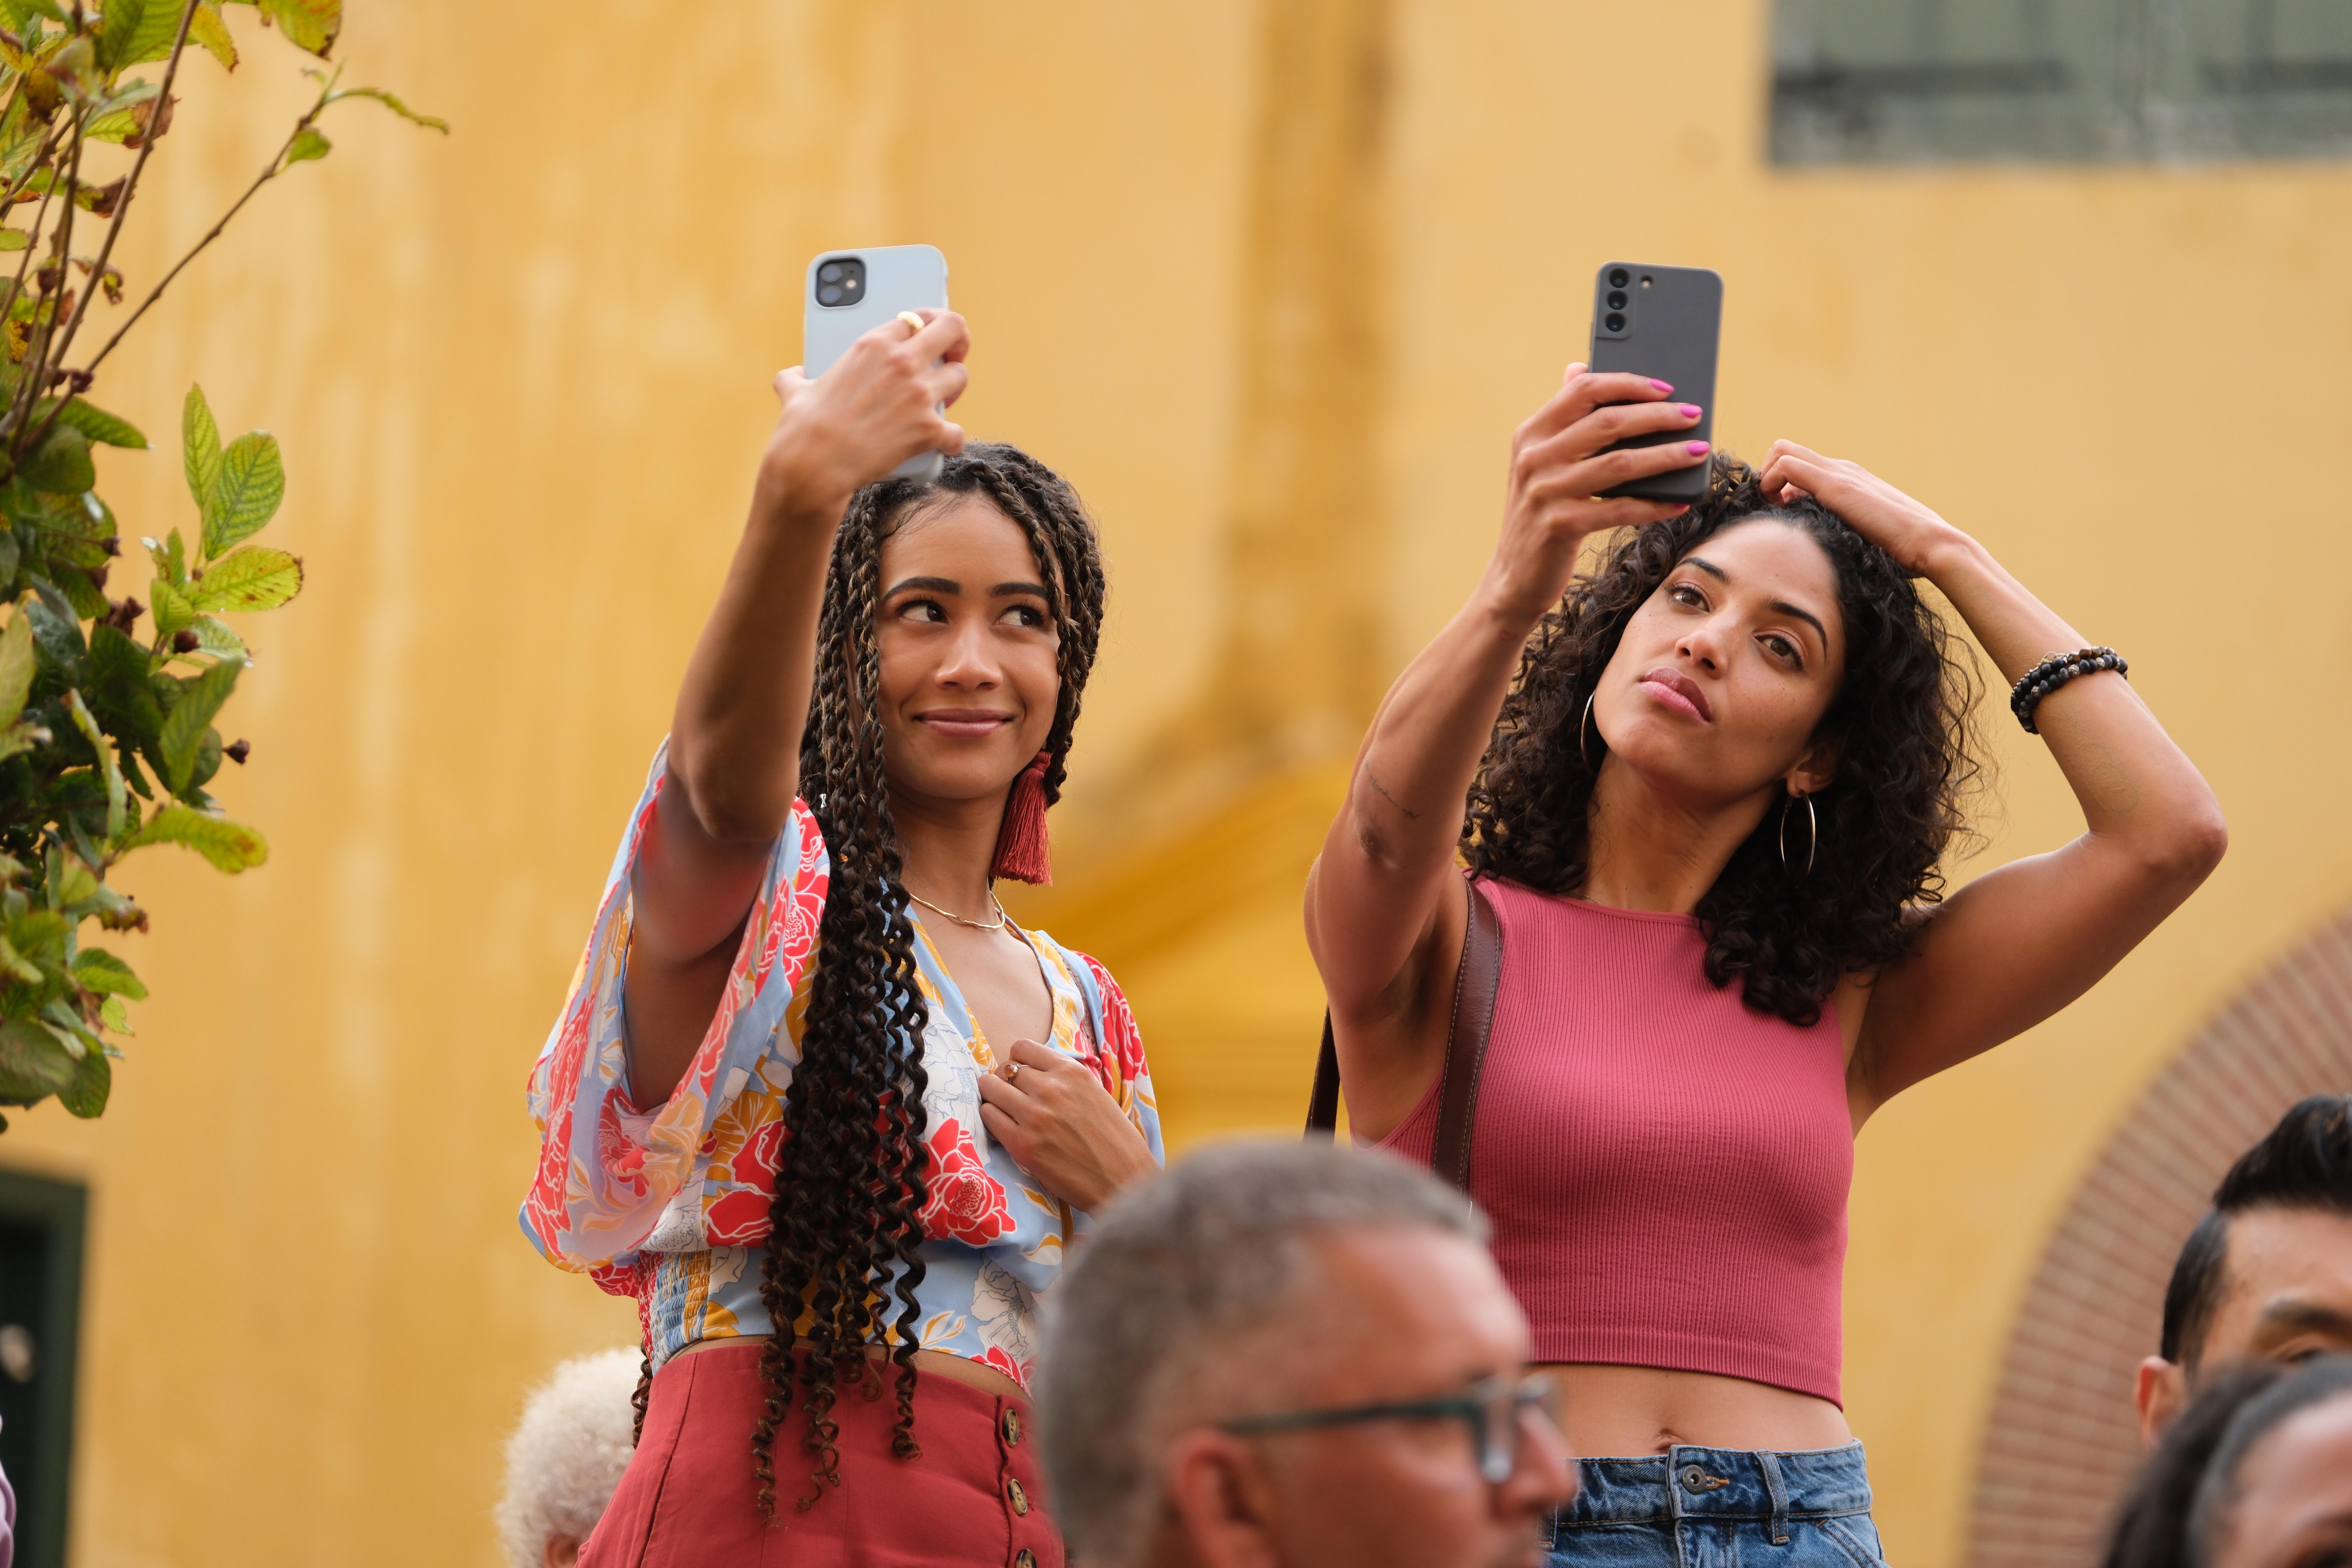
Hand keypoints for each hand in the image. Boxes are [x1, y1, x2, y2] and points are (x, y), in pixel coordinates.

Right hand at [758, 308, 971, 511]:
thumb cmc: (802, 428)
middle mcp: (902, 362)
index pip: (917, 316)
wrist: (812, 464)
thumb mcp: (795, 390)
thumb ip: (796, 377)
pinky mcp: (927, 429)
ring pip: (961, 376)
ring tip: (940, 402)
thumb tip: (793, 375)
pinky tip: (942, 444)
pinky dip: (952, 440)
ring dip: (954, 390)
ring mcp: (918, 395)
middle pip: (952, 328)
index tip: (928, 339)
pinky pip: (957, 431)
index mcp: (873, 344)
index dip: (927, 326)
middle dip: (958, 342)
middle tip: (951, 359)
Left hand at [976, 1038, 1155, 1213]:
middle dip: (1005, 1081)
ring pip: (990, 1088)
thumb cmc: (1115, 1140)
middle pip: (1004, 1068)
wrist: (1123, 1180)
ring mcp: (1033, 1115)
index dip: (1018, 1061)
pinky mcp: (1021, 1144)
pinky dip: (992, 1118)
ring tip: (1002, 1108)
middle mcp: (1050, 1088)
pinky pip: (989, 1116)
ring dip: (993, 1096)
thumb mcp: (1095, 1093)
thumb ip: (1065, 1080)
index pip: (1022, 1048)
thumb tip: (1036, 1073)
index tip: (1021, 1075)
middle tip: (1012, 1096)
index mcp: (1071, 1072)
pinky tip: (1003, 1126)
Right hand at [1481, 363, 1708, 624]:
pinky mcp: (1560, 525)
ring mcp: (1545, 492)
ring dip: (1666, 456)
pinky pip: (1620, 509)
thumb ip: (1562, 419)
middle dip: (1658, 415)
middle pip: (1608, 422)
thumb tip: (1579, 367)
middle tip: (1693, 415)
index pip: (1583, 390)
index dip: (1628, 384)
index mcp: (1531, 434)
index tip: (1666, 387)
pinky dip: (1654, 505)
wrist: (1512, 576)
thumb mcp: (1541, 461)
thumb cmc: (1539, 513)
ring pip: (1620, 463)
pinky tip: (1679, 503)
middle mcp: (1534, 458)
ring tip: (1698, 452)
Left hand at [1756, 440, 1964, 577]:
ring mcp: (1839, 473)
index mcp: (1847, 478)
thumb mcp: (1858, 531)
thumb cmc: (1899, 548)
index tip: (1777, 511)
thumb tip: (1809, 527)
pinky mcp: (1836, 485)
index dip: (1777, 482)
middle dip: (1767, 476)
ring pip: (1781, 450)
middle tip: (1770, 507)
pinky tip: (1779, 509)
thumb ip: (1836, 523)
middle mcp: (1841, 468)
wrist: (1931, 544)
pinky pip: (1786, 466)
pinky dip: (1771, 483)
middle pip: (1784, 449)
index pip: (1797, 462)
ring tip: (1773, 509)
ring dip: (1767, 478)